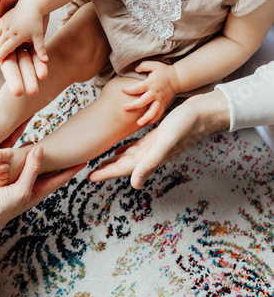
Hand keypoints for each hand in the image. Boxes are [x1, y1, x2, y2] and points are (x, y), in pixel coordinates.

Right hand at [0, 0, 47, 100]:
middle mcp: (1, 41)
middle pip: (5, 64)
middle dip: (13, 79)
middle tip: (19, 93)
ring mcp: (16, 41)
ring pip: (21, 62)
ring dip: (28, 75)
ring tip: (34, 90)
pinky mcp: (30, 38)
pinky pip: (34, 53)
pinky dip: (39, 63)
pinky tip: (44, 73)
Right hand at [0, 3, 47, 64]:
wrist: (31, 4)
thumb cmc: (36, 22)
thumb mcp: (39, 36)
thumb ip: (41, 48)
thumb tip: (45, 60)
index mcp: (17, 35)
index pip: (5, 48)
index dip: (0, 56)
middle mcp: (9, 29)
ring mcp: (4, 24)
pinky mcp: (2, 19)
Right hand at [0, 146, 85, 245]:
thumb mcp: (20, 192)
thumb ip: (31, 171)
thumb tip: (41, 149)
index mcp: (37, 190)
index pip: (60, 177)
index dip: (72, 168)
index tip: (86, 158)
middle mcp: (27, 184)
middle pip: (46, 167)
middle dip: (57, 156)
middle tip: (68, 141)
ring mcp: (14, 178)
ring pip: (29, 160)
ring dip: (36, 150)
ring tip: (47, 136)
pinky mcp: (0, 173)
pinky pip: (12, 158)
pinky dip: (16, 150)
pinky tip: (19, 138)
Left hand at [88, 89, 229, 188]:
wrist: (205, 112)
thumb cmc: (187, 125)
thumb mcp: (165, 142)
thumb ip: (150, 163)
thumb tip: (135, 185)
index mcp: (150, 157)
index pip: (123, 169)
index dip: (106, 174)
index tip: (90, 178)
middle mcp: (151, 154)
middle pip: (124, 165)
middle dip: (108, 169)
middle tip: (91, 172)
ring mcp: (155, 145)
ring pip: (130, 156)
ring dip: (117, 160)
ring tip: (103, 163)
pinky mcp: (158, 136)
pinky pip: (138, 146)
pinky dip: (128, 149)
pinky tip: (123, 148)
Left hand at [122, 61, 180, 125]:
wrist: (177, 78)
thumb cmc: (163, 71)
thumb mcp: (154, 65)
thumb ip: (144, 65)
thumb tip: (135, 69)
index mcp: (151, 83)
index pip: (138, 87)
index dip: (129, 89)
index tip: (122, 89)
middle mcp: (155, 93)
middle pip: (144, 101)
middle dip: (134, 105)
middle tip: (125, 108)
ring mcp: (160, 100)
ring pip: (153, 111)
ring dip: (146, 118)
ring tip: (139, 123)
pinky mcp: (164, 104)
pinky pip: (159, 114)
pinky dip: (154, 119)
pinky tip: (148, 123)